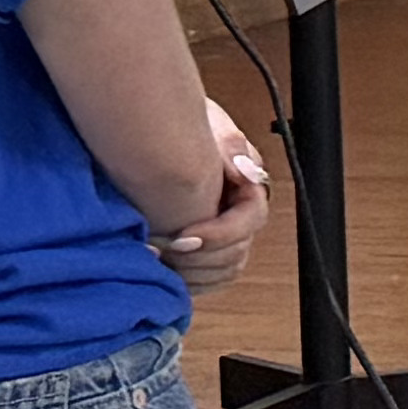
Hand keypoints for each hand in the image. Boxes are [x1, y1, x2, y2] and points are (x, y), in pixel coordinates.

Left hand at [164, 104, 271, 271]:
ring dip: (191, 273)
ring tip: (156, 260)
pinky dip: (185, 281)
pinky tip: (158, 270)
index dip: (219, 234)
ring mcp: (224, 237)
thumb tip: (245, 168)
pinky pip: (207, 279)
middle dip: (199, 259)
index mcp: (249, 188)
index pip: (251, 221)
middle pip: (236, 254)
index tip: (182, 236)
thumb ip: (230, 146)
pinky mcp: (204, 250)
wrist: (162, 134)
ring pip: (223, 270)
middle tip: (161, 251)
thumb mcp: (210, 127)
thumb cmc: (187, 129)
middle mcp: (241, 217)